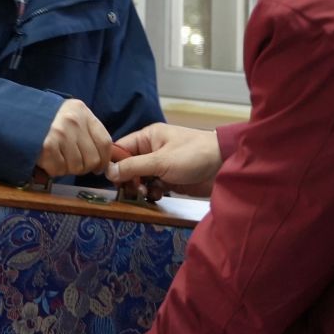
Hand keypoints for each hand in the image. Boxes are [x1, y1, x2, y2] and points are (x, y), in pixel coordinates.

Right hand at [36, 99, 116, 180]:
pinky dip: (54, 169)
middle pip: (93, 159)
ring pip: (76, 167)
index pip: (105, 142)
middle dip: (85, 167)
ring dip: (68, 168)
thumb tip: (103, 160)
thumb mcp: (71, 114)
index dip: (105, 160)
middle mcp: (73, 122)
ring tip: (59, 159)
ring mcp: (59, 134)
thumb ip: (87, 131)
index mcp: (82, 112)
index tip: (99, 168)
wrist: (17, 115)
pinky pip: (59, 170)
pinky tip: (49, 159)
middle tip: (75, 164)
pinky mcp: (46, 147)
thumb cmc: (47, 119)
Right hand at [107, 124, 222, 195]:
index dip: (113, 163)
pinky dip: (153, 192)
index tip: (111, 179)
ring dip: (140, 188)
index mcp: (148, 137)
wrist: (224, 166)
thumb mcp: (161, 160)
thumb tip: (108, 171)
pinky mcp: (170, 179)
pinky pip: (153, 187)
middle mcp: (152, 150)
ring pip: (140, 179)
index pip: (121, 148)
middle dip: (128, 179)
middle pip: (129, 166)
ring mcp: (161, 165)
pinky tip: (158, 195)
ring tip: (147, 193)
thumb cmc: (193, 155)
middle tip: (132, 190)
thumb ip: (134, 166)